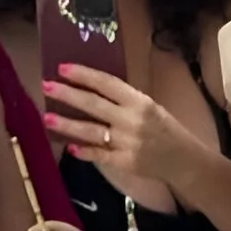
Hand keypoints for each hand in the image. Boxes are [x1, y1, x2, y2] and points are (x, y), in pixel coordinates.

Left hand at [42, 65, 193, 183]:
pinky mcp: (124, 162)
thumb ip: (124, 100)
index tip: (63, 68)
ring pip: (91, 131)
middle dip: (67, 94)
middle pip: (94, 104)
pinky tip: (68, 146)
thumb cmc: (165, 128)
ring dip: (67, 124)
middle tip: (46, 86)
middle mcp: (132, 120)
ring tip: (47, 117)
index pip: (107, 84)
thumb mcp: (150, 106)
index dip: (84, 75)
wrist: (184, 160)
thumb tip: (91, 87)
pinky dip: (84, 151)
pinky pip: (99, 155)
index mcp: (140, 102)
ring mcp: (127, 143)